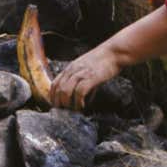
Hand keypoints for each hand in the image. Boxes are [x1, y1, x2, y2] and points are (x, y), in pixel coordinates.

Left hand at [50, 6, 166, 110]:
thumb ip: (83, 85)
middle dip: (59, 104)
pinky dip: (78, 102)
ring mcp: (81, 73)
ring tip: (73, 112)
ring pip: (66, 91)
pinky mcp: (90, 77)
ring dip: (68, 104)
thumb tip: (85, 100)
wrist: (114, 53)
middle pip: (58, 89)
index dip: (53, 97)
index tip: (57, 107)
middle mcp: (72, 70)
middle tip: (64, 113)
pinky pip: (79, 92)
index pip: (54, 84)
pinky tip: (82, 107)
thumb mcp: (87, 71)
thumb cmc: (102, 63)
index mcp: (70, 69)